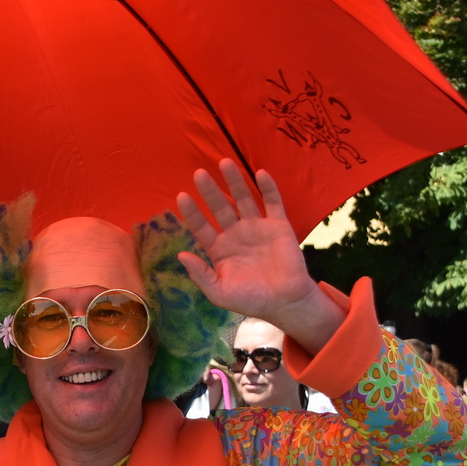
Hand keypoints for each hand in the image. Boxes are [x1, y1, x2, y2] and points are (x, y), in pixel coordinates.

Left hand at [176, 163, 327, 332]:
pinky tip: (259, 173)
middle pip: (220, 207)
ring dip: (235, 182)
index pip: (201, 227)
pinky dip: (267, 188)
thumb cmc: (251, 300)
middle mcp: (236, 234)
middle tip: (199, 173)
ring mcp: (257, 228)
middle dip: (210, 191)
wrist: (286, 302)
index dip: (192, 212)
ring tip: (225, 163)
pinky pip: (273, 202)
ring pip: (244, 199)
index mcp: (219, 249)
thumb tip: (181, 254)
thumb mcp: (220, 293)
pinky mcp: (279, 226)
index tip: (182, 196)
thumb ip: (200, 275)